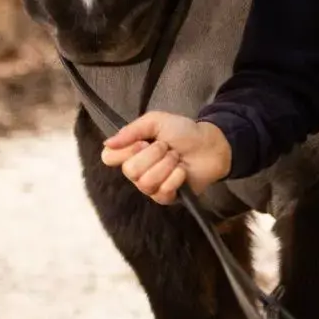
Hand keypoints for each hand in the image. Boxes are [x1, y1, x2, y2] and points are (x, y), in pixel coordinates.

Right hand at [100, 112, 232, 204]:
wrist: (210, 144)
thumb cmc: (183, 132)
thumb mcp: (156, 121)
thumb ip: (132, 130)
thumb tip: (108, 142)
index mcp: (130, 152)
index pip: (108, 157)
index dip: (126, 150)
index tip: (143, 142)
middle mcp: (136, 171)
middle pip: (130, 170)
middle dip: (154, 154)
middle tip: (167, 148)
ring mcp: (150, 186)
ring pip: (146, 182)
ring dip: (167, 164)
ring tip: (176, 158)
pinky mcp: (166, 197)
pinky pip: (162, 192)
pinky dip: (176, 177)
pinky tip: (183, 171)